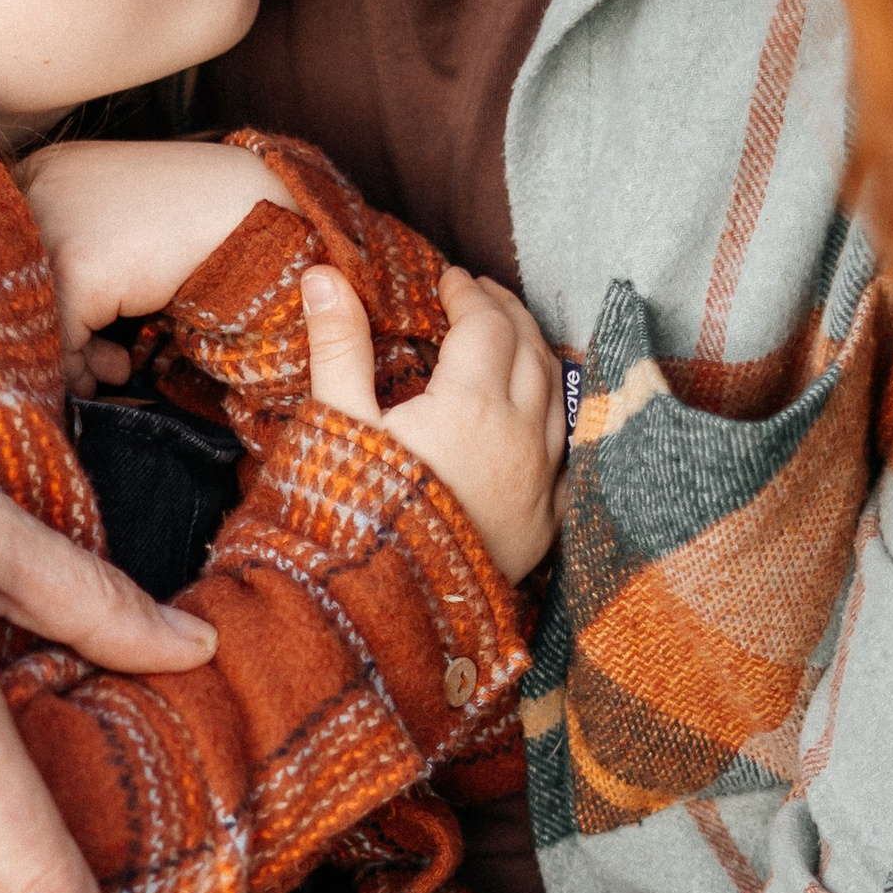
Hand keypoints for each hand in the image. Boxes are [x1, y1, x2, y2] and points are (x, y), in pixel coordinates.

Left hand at [17, 139, 298, 395]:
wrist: (245, 203)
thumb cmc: (190, 209)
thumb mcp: (117, 219)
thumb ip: (78, 251)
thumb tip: (52, 318)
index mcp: (43, 169)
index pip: (10, 253)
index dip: (37, 304)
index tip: (67, 336)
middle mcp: (36, 192)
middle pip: (16, 286)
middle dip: (51, 335)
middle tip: (89, 365)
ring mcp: (52, 229)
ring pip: (36, 315)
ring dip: (71, 355)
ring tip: (114, 368)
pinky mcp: (76, 269)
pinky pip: (64, 336)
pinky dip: (83, 365)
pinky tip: (119, 373)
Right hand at [302, 262, 566, 580]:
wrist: (387, 617)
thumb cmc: (355, 520)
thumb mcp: (337, 427)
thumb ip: (338, 347)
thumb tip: (323, 274)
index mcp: (470, 405)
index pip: (484, 323)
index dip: (467, 292)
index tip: (446, 278)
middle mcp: (521, 435)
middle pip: (530, 347)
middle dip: (505, 311)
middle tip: (478, 293)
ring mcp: (541, 478)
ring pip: (559, 392)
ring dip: (535, 352)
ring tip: (507, 335)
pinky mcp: (547, 519)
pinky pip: (568, 446)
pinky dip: (555, 410)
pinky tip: (536, 409)